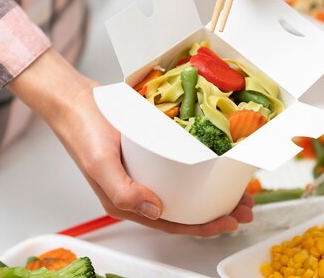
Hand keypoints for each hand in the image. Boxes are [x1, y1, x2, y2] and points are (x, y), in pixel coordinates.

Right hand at [8, 49, 252, 236]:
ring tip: (242, 188)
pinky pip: (184, 162)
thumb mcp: (100, 164)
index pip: (172, 223)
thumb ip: (123, 191)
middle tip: (247, 206)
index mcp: (129, 200)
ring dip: (216, 189)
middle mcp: (141, 187)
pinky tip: (220, 160)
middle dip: (219, 210)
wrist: (75, 97)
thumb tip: (157, 210)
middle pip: (186, 206)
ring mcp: (149, 167)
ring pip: (189, 186)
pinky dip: (205, 165)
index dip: (204, 227)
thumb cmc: (82, 132)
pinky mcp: (154, 148)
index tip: (231, 221)